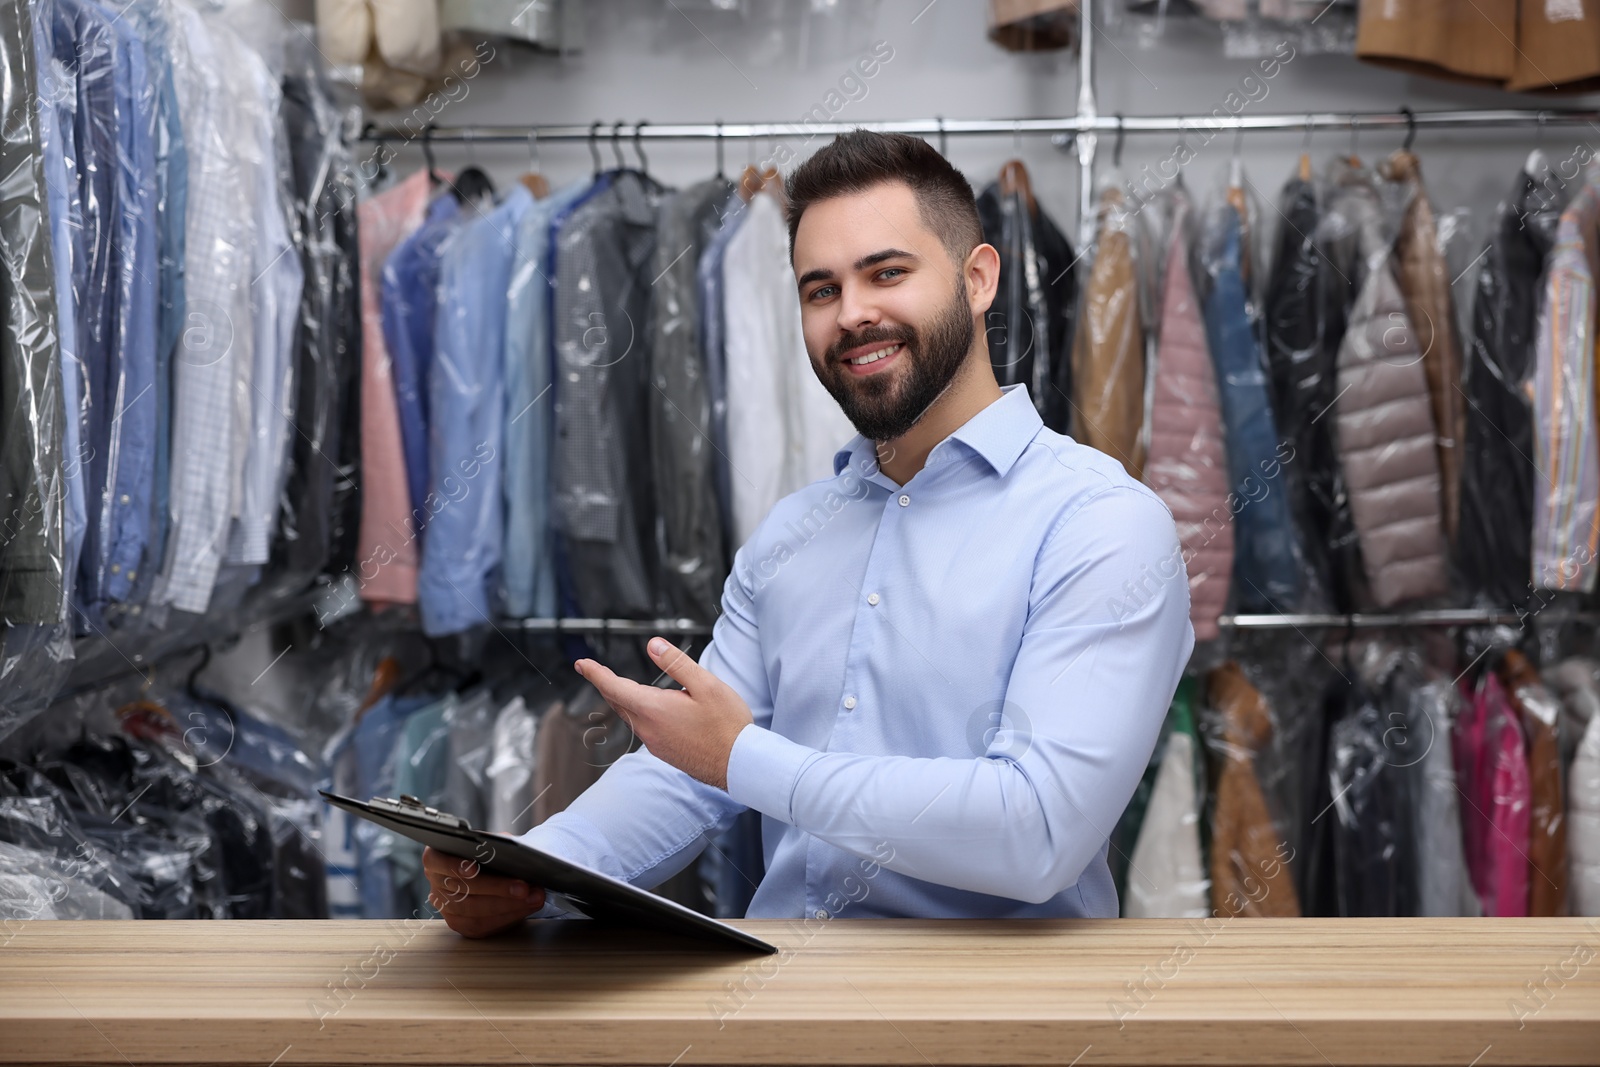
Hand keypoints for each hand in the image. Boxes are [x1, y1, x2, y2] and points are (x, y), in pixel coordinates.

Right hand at [423, 846, 545, 937]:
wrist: (497, 872)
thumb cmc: (492, 853)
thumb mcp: (493, 843)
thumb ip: (496, 845)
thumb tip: (512, 853)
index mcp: (437, 857)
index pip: (437, 861)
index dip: (454, 865)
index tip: (474, 868)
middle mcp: (436, 883)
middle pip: (462, 889)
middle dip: (497, 888)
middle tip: (524, 887)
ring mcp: (445, 907)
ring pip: (473, 911)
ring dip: (508, 905)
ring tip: (533, 897)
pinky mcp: (460, 924)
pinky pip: (481, 925)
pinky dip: (507, 917)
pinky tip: (525, 908)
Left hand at [575, 637, 753, 789]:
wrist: (738, 765)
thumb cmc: (727, 724)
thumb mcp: (706, 684)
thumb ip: (676, 663)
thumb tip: (653, 646)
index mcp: (654, 708)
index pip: (614, 687)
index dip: (596, 673)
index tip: (581, 664)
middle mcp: (648, 728)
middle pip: (618, 701)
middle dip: (605, 683)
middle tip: (594, 670)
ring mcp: (654, 743)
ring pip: (631, 715)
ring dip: (623, 699)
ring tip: (622, 685)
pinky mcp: (663, 752)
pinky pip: (643, 727)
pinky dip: (639, 713)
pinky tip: (652, 709)